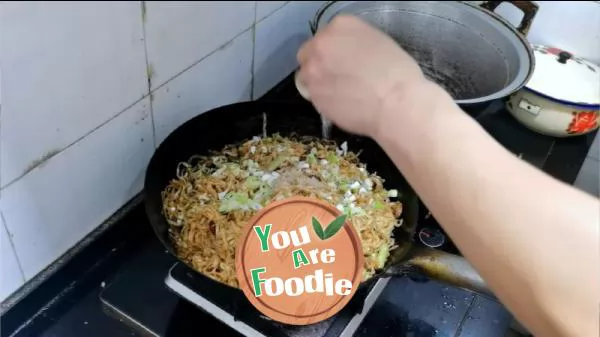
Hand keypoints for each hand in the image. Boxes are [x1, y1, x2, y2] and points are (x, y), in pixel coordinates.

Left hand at [296, 15, 427, 137]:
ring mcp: (313, 70)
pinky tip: (340, 104)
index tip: (344, 60)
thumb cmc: (397, 73)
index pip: (326, 35)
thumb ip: (354, 43)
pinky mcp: (313, 96)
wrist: (395, 104)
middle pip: (308, 53)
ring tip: (338, 92)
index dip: (334, 50)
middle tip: (337, 76)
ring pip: (305, 75)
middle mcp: (321, 44)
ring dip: (317, 81)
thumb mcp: (378, 42)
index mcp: (340, 26)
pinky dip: (322, 99)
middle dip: (319, 63)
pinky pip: (312, 95)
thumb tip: (346, 54)